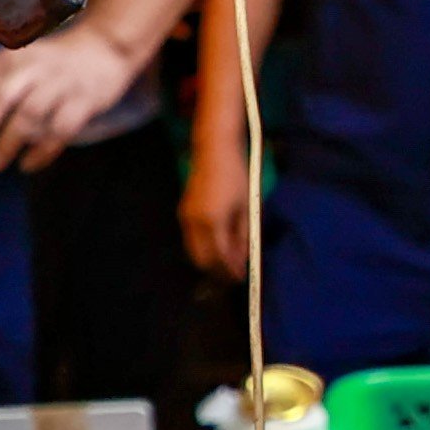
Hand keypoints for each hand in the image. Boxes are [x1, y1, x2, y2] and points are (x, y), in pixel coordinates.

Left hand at [0, 26, 144, 172]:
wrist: (105, 47)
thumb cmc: (55, 60)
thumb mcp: (23, 57)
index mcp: (18, 59)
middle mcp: (38, 70)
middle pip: (5, 100)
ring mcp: (63, 85)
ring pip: (32, 116)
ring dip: (9, 144)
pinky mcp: (85, 101)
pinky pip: (61, 129)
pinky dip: (43, 150)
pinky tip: (28, 164)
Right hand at [181, 147, 252, 279]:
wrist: (213, 152)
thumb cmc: (235, 175)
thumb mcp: (246, 206)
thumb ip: (243, 234)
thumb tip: (243, 257)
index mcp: (212, 221)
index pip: (220, 256)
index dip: (230, 270)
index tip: (241, 277)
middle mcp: (194, 223)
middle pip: (202, 260)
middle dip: (218, 271)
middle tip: (233, 276)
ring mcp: (185, 218)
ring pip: (194, 252)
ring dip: (210, 262)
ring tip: (228, 264)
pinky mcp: (183, 213)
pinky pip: (191, 241)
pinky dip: (203, 249)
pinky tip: (218, 248)